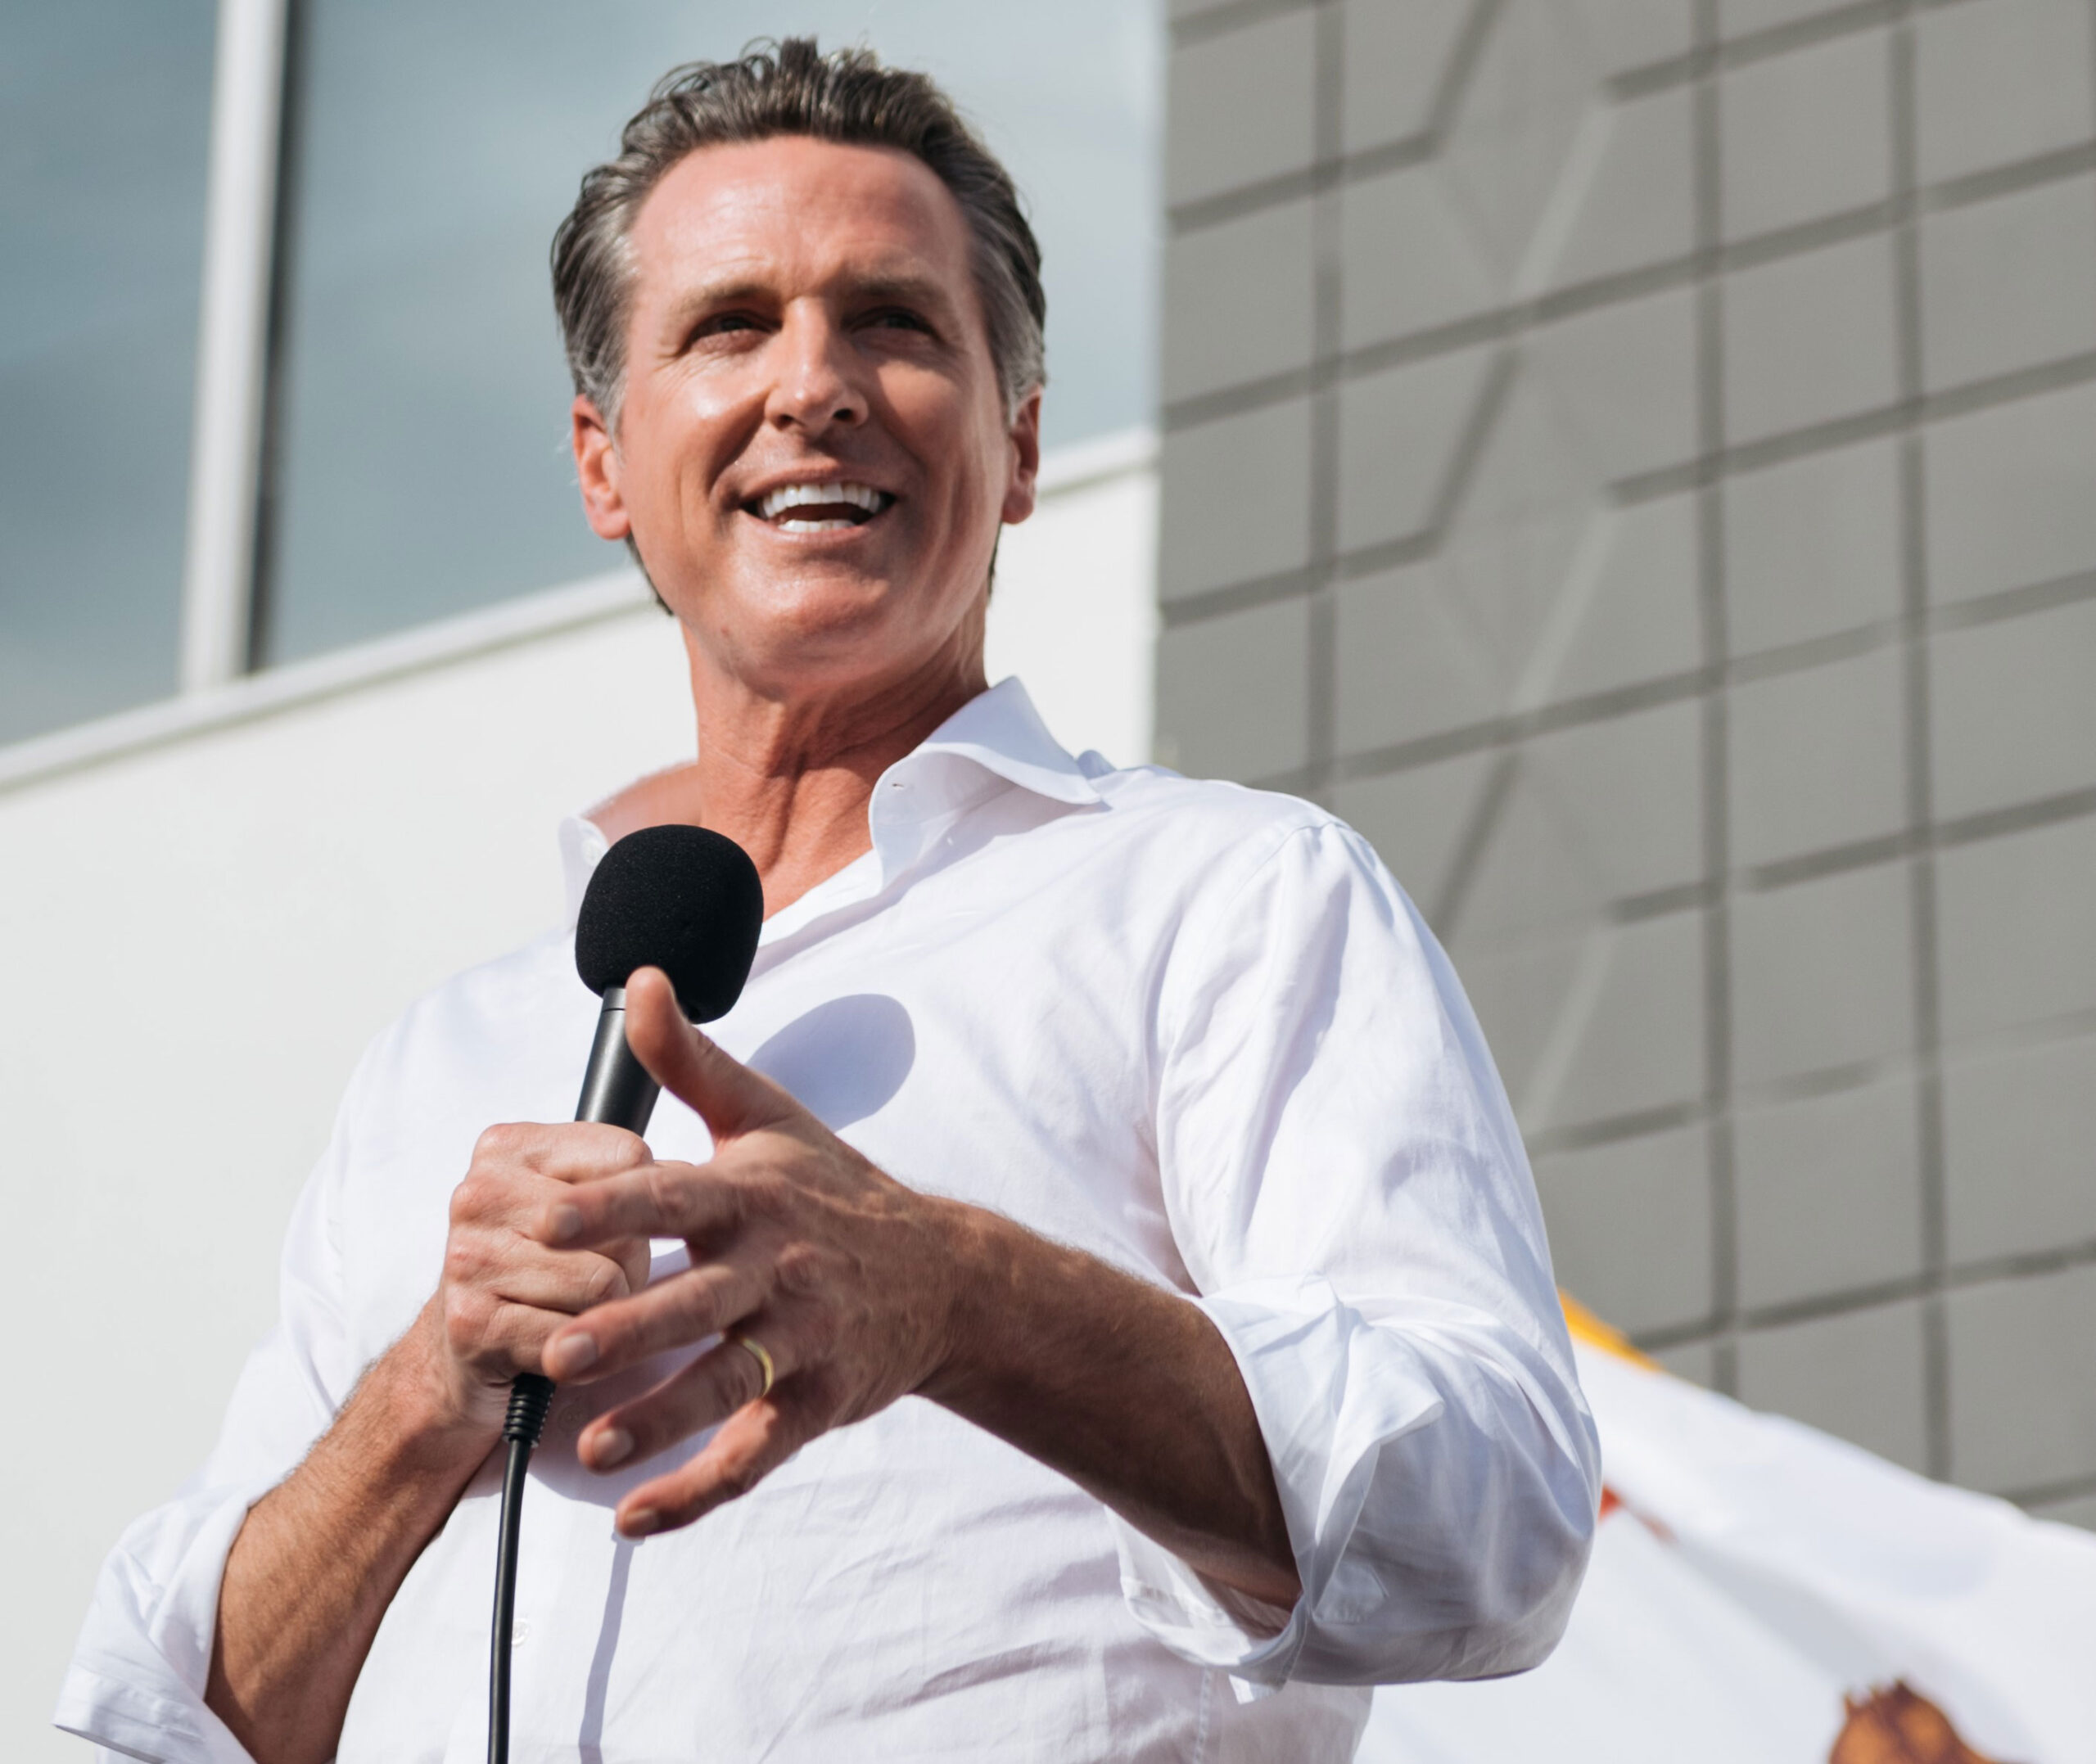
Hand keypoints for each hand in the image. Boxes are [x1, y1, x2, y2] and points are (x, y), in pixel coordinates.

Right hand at [424, 1118, 655, 1435]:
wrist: (469, 1345)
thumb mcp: (581, 1203)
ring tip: (573, 1310)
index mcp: (510, 1146)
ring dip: (608, 1314)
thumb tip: (688, 1178)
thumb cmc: (541, 1265)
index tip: (617, 1224)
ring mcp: (470, 1257)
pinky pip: (575, 1339)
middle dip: (632, 1264)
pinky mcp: (473, 1322)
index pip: (630, 1156)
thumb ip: (634, 1178)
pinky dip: (581, 1353)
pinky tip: (554, 1343)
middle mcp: (480, 1193)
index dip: (646, 1201)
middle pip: (624, 1224)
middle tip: (596, 1277)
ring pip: (605, 1285)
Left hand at [532, 965, 963, 1537]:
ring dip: (660, 1420)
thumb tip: (638, 980)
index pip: (675, 1197)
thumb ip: (690, 1061)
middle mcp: (777, 1266)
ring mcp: (802, 1339)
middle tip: (557, 1352)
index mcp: (752, 1194)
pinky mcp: (819, 1401)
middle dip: (628, 1328)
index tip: (544, 1217)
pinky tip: (636, 1520)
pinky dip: (699, 1490)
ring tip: (592, 1451)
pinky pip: (757, 1452)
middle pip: (696, 1301)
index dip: (611, 1208)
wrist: (944, 1274)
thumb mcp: (768, 1117)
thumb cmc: (835, 1191)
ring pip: (726, 1386)